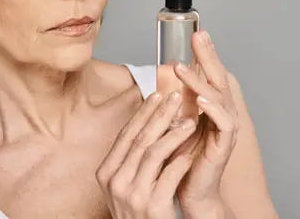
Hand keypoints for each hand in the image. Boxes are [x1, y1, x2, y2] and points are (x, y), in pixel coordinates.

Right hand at [96, 89, 197, 217]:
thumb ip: (131, 158)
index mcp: (106, 173)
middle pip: (140, 139)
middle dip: (160, 113)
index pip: (126, 135)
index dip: (143, 112)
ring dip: (174, 133)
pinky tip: (193, 150)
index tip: (158, 93)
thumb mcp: (126, 185)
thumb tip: (148, 121)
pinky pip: (170, 175)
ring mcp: (132, 196)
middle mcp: (115, 182)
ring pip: (155, 153)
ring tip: (190, 120)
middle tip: (176, 95)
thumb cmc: (139, 213)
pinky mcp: (153, 207)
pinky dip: (182, 160)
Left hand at [172, 31, 239, 215]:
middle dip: (208, 56)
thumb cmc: (181, 157)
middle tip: (199, 36)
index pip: (209, 74)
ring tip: (183, 68)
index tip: (196, 33)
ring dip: (201, 80)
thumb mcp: (176, 124)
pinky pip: (224, 123)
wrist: (190, 190)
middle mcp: (221, 113)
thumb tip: (162, 81)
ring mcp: (225, 128)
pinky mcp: (225, 144)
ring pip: (219, 96)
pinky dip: (213, 109)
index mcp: (211, 106)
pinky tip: (201, 99)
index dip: (204, 54)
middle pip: (218, 77)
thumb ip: (176, 104)